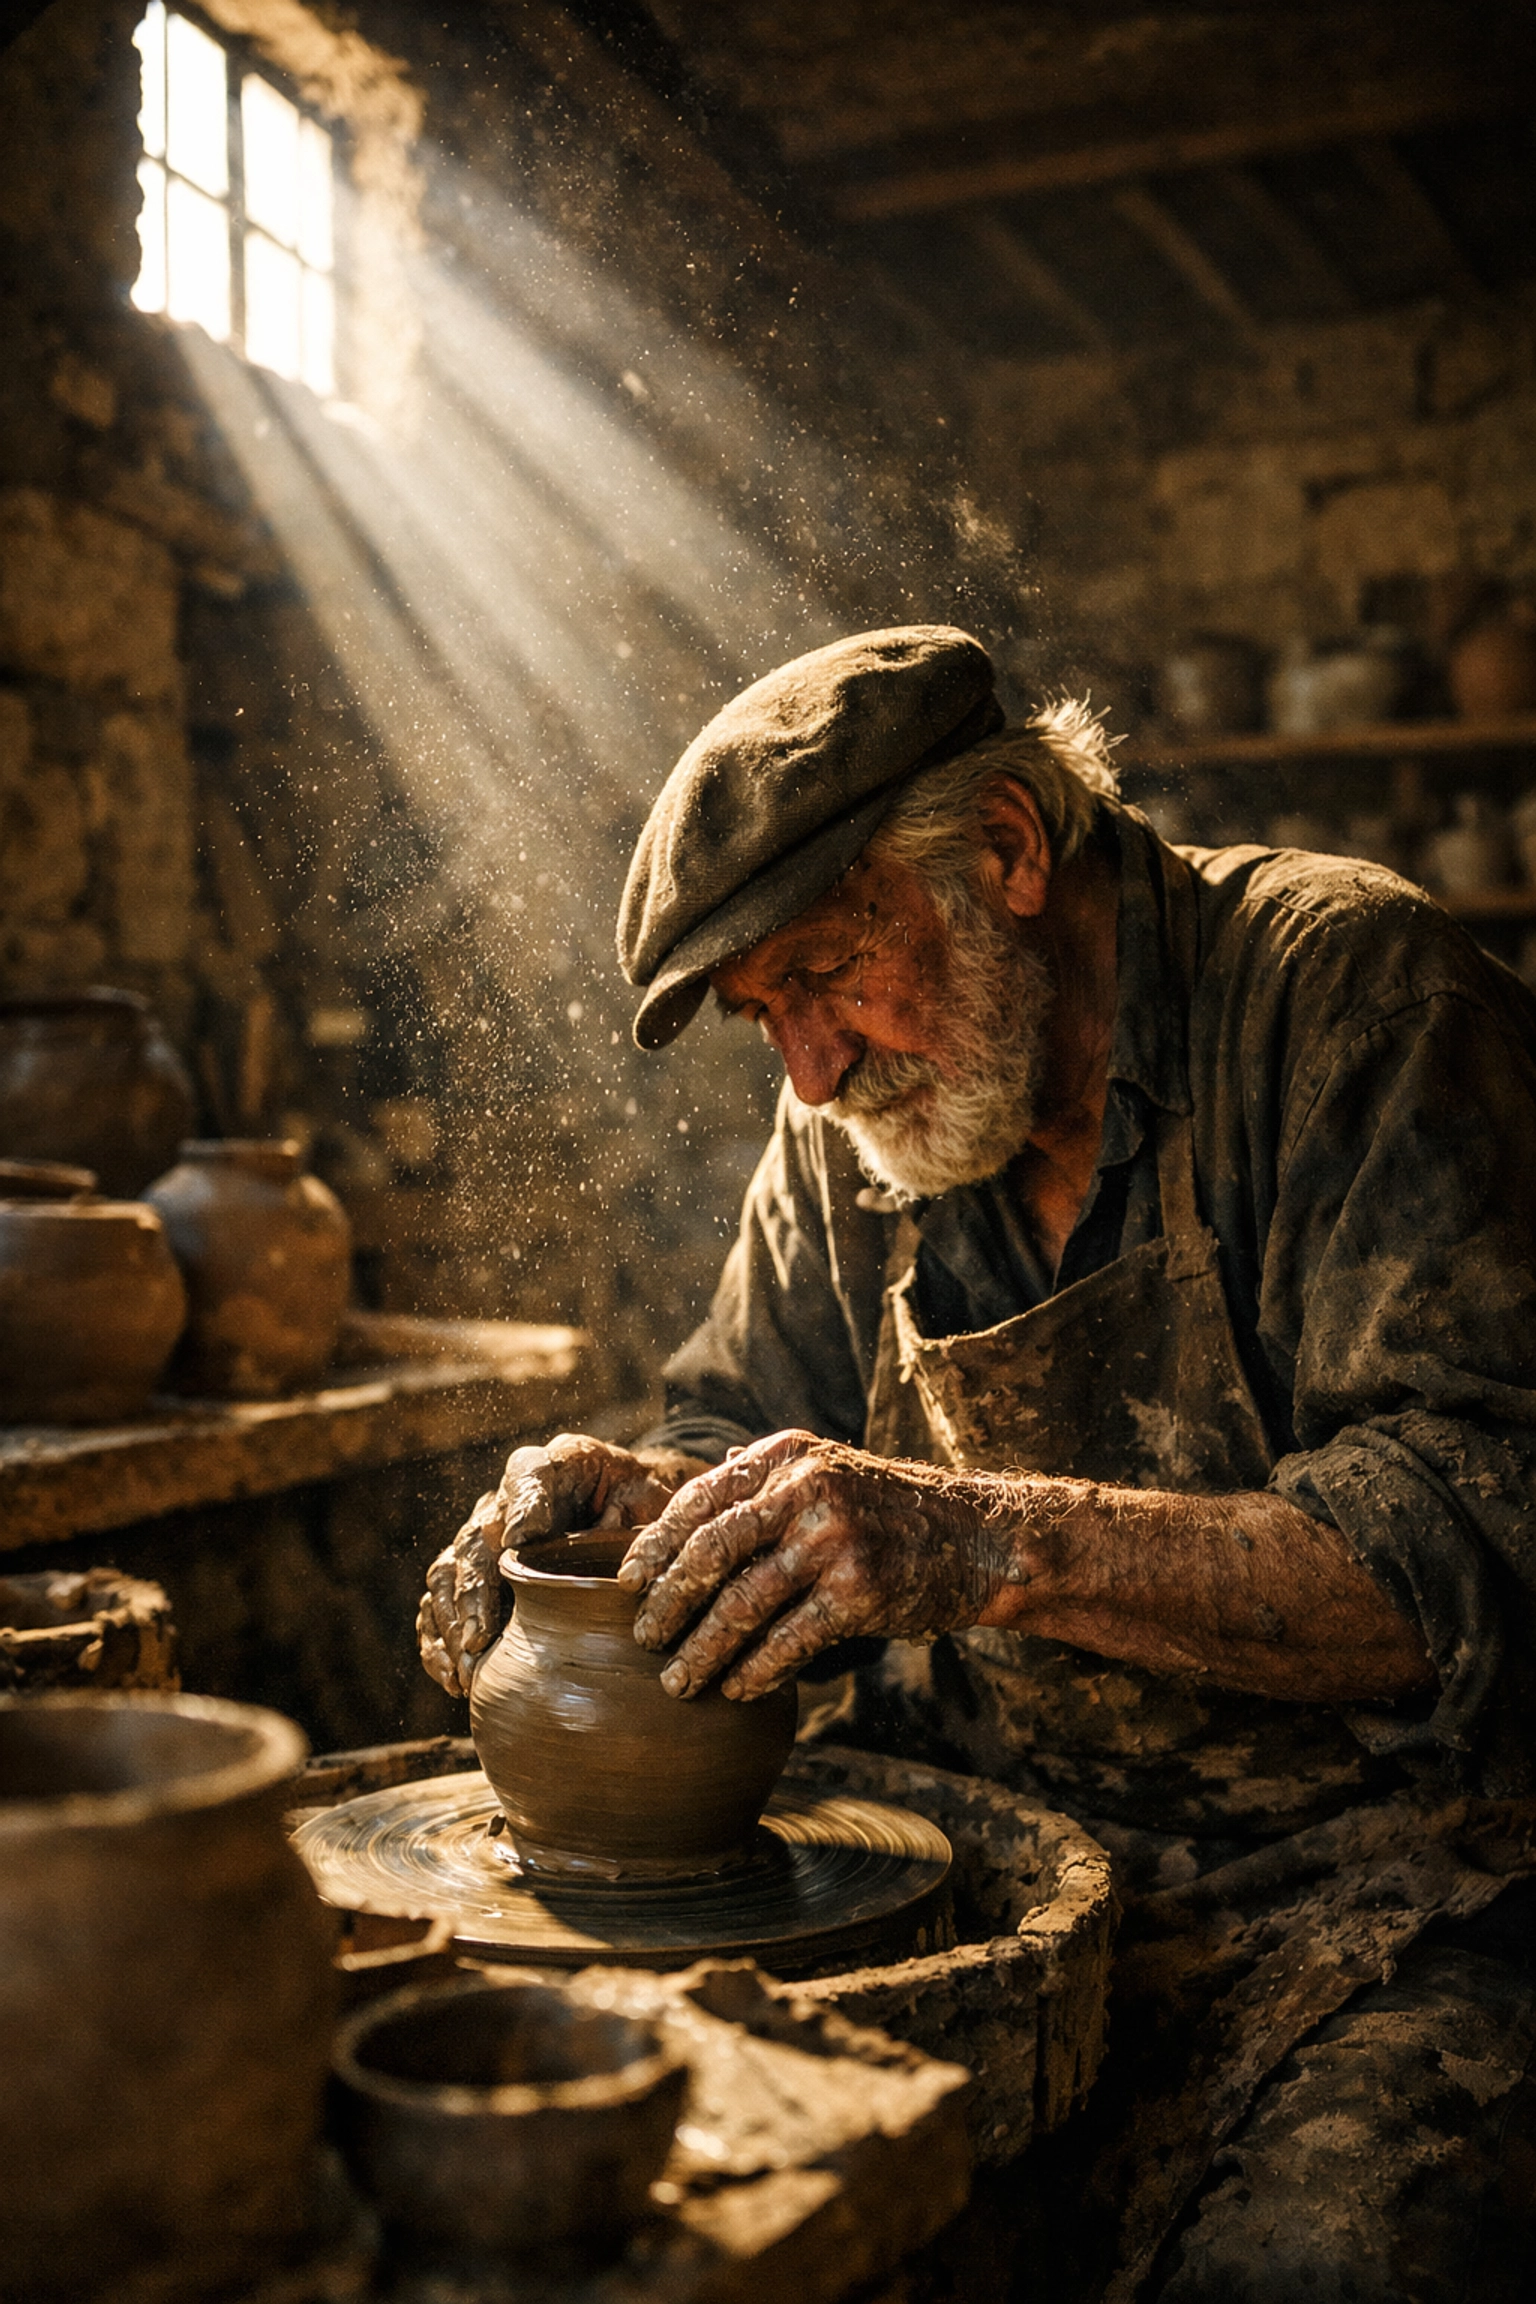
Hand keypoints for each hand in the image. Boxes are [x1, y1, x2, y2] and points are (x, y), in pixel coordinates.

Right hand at [417, 1434, 701, 1696]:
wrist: (622, 1509)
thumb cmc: (634, 1503)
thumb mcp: (645, 1496)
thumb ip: (633, 1520)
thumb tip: (621, 1573)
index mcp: (548, 1468)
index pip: (528, 1478)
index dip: (521, 1509)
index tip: (517, 1540)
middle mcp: (501, 1502)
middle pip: (476, 1541)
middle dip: (474, 1591)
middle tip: (481, 1637)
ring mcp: (482, 1539)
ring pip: (448, 1574)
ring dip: (453, 1624)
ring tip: (467, 1670)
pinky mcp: (473, 1575)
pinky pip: (440, 1604)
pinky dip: (439, 1642)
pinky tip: (453, 1678)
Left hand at [617, 1429, 1003, 1700]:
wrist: (973, 1538)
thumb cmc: (884, 1512)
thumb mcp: (826, 1469)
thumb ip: (764, 1479)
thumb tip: (692, 1484)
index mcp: (788, 1456)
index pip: (701, 1499)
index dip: (655, 1544)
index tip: (624, 1582)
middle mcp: (807, 1489)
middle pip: (712, 1550)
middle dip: (668, 1600)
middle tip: (642, 1636)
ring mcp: (833, 1540)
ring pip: (744, 1603)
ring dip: (703, 1649)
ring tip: (677, 1681)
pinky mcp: (859, 1592)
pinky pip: (789, 1640)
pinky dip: (757, 1670)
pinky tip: (736, 1689)